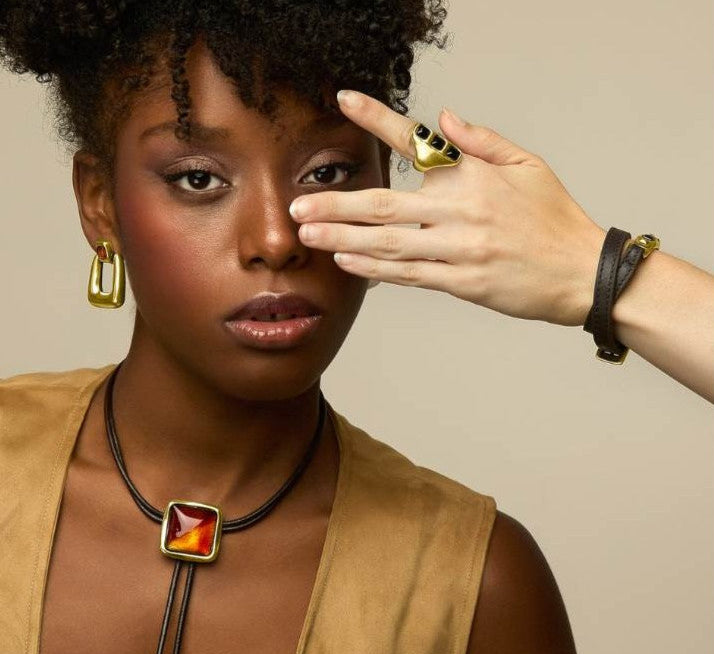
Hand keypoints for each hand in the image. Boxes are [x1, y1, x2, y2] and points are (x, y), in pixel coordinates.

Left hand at [289, 89, 607, 326]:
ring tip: (308, 235)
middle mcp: (460, 212)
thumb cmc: (554, 218)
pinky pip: (409, 275)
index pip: (416, 141)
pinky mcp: (461, 283)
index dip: (378, 120)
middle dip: (335, 205)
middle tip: (296, 205)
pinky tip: (347, 263)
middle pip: (385, 206)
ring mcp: (458, 251)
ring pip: (388, 245)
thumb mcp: (528, 165)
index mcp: (473, 176)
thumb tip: (443, 119)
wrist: (580, 272)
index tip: (344, 101)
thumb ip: (482, 141)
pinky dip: (374, 269)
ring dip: (343, 240)